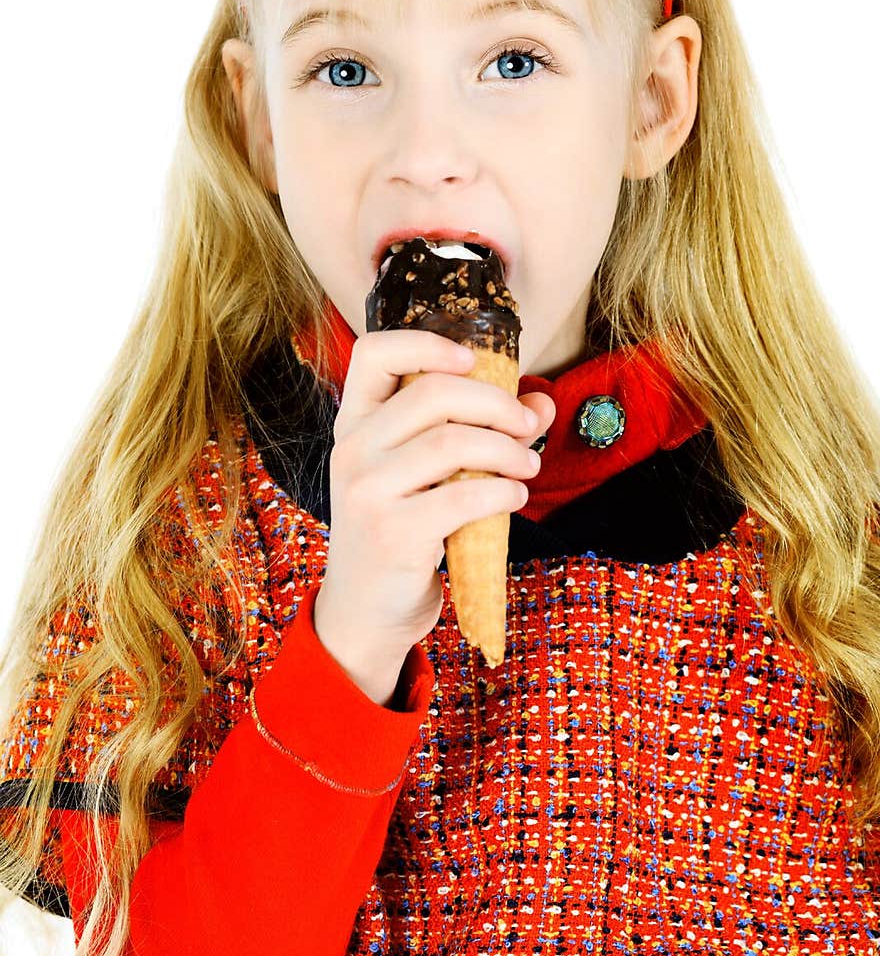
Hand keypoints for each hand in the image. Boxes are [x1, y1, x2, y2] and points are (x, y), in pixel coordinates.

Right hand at [313, 329, 554, 704]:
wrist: (364, 612)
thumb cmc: (400, 530)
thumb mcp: (423, 475)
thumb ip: (475, 432)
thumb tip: (541, 403)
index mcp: (354, 423)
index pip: (373, 352)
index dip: (427, 343)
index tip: (473, 360)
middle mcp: (352, 448)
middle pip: (433, 392)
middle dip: (496, 404)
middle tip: (527, 426)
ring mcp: (366, 490)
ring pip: (453, 441)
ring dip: (507, 450)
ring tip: (528, 465)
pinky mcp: (392, 532)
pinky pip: (463, 495)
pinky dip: (503, 490)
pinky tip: (514, 495)